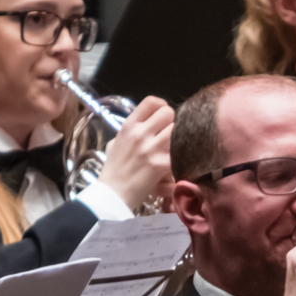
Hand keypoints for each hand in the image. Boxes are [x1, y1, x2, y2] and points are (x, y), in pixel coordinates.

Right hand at [96, 96, 173, 211]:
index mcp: (129, 126)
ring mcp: (153, 148)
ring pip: (177, 130)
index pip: (151, 102)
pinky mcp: (163, 164)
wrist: (114, 193)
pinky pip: (180, 151)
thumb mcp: (115, 143)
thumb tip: (144, 124)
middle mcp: (141, 133)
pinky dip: (181, 155)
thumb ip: (130, 131)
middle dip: (172, 122)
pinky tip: (177, 160)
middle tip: (169, 134)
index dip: (161, 105)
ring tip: (173, 147)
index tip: (162, 115)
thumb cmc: (114, 168)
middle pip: (169, 113)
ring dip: (178, 138)